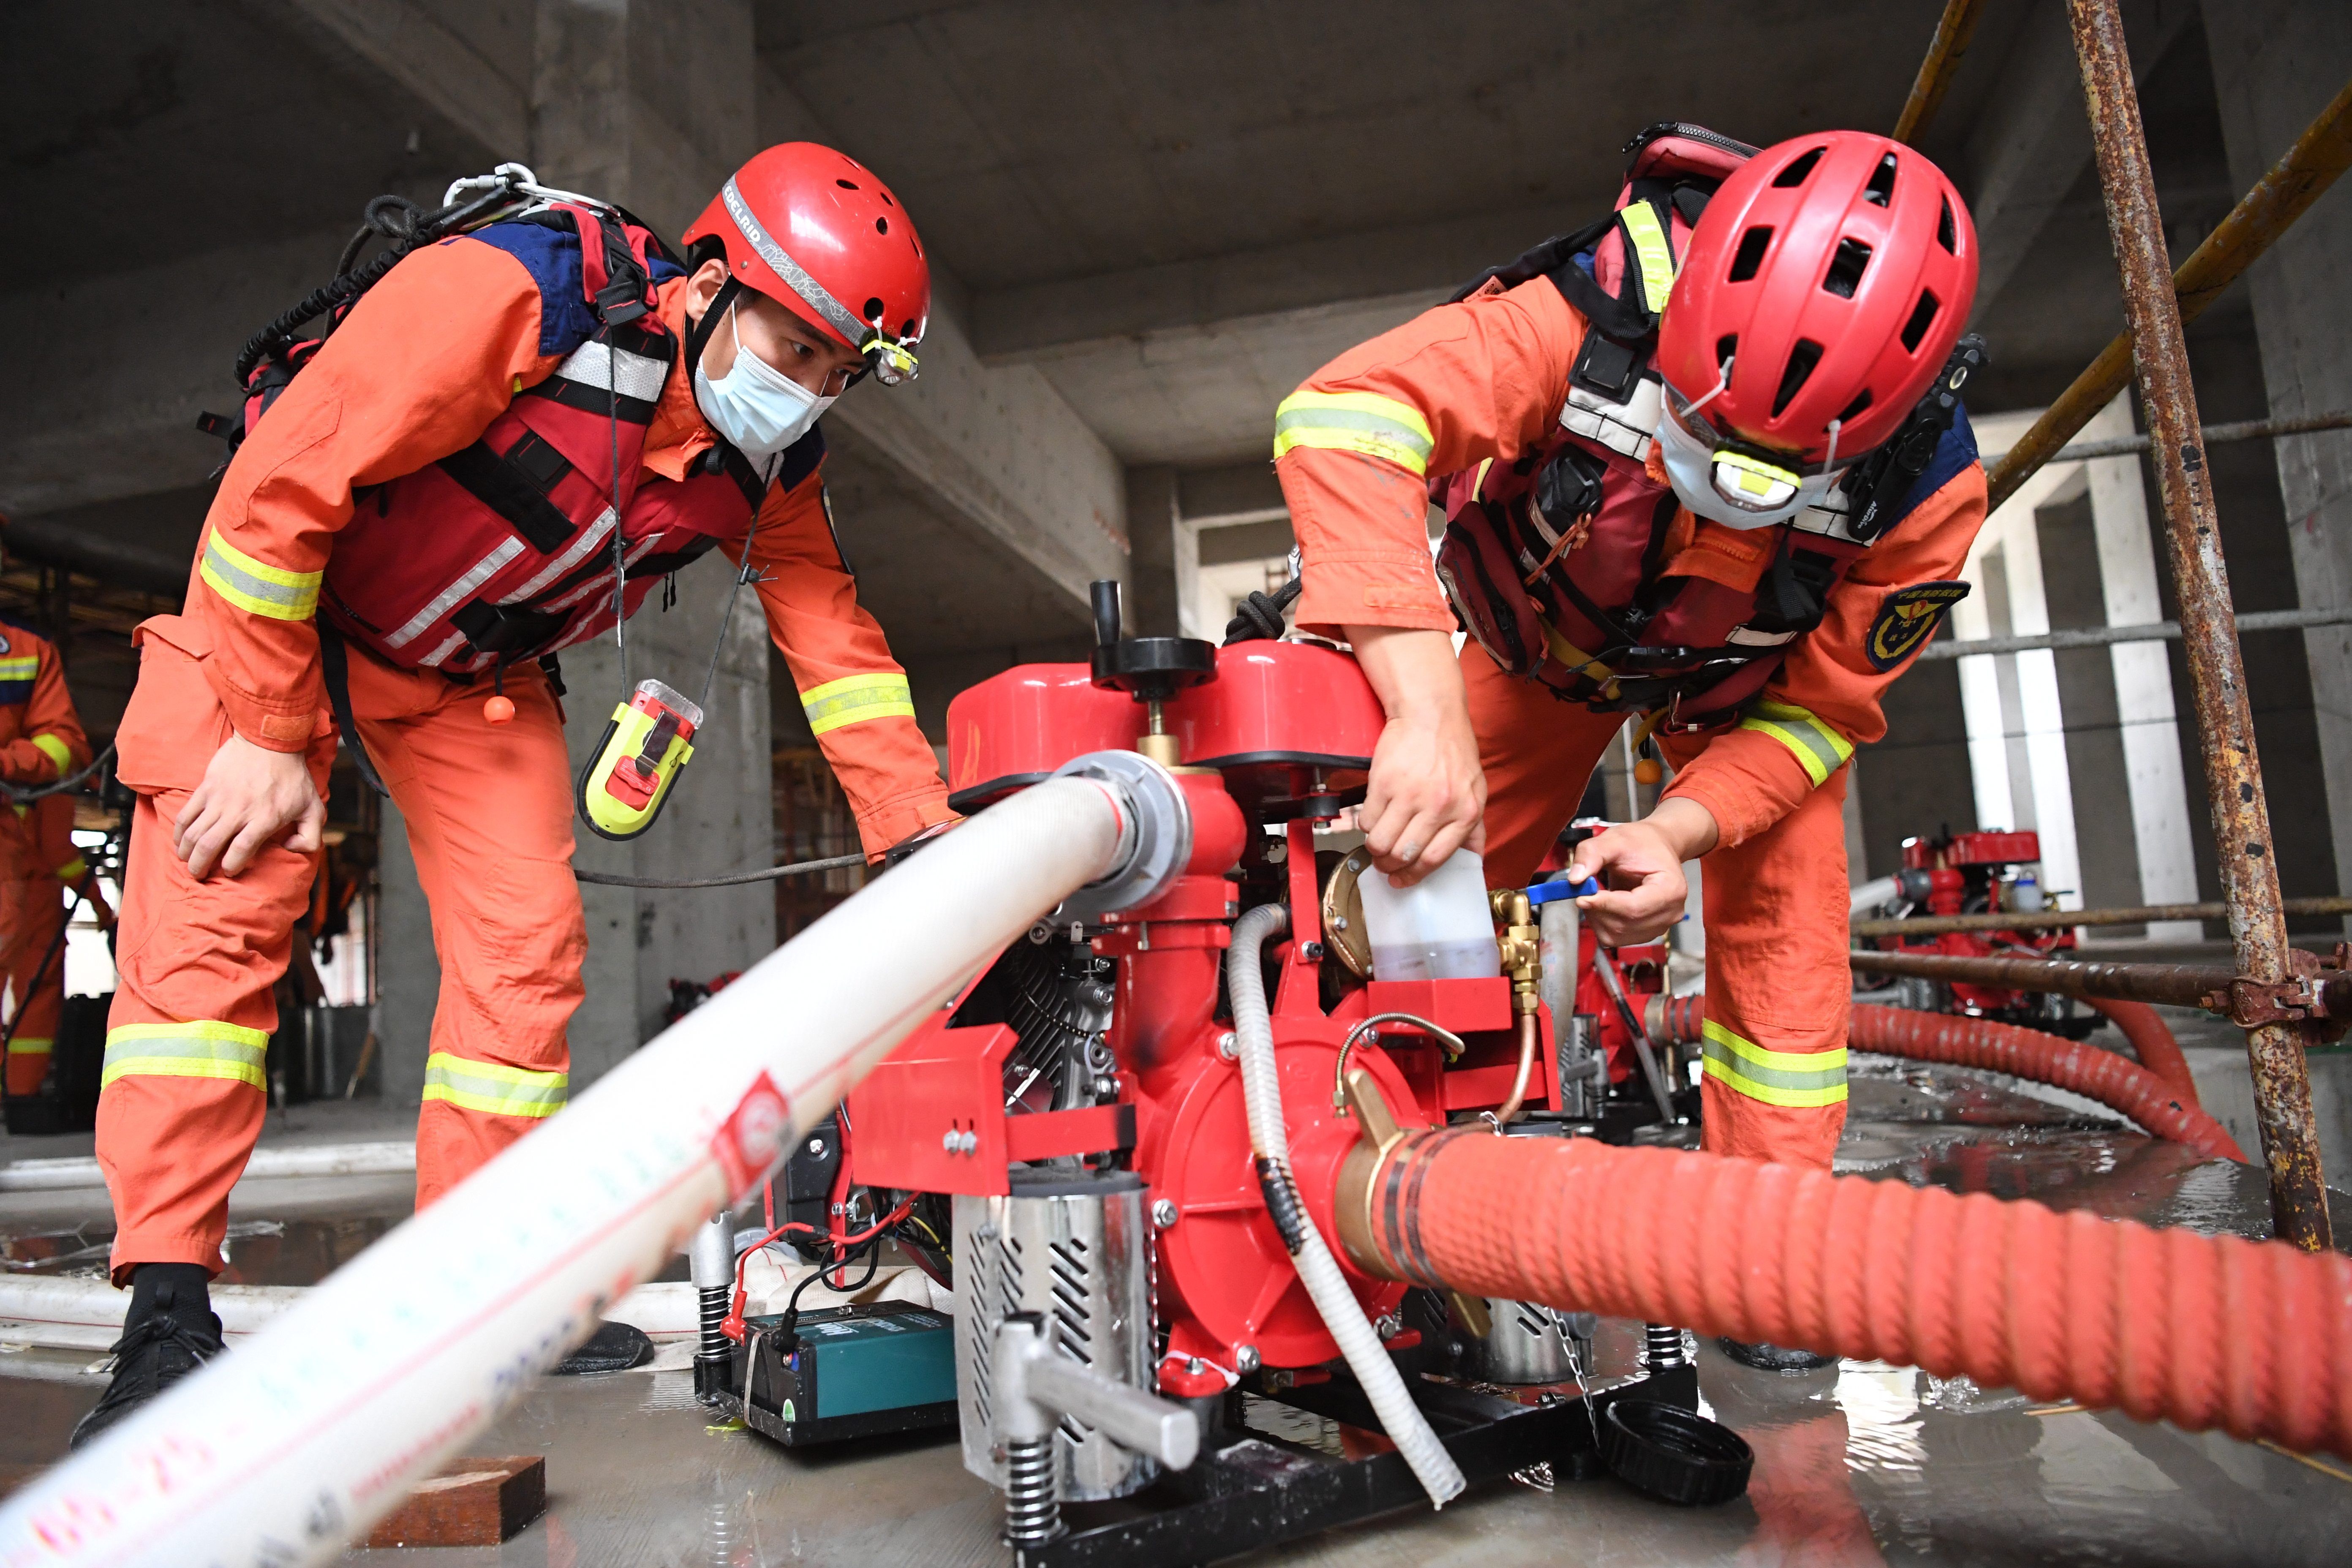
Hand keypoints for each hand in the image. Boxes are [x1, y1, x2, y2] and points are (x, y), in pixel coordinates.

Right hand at [174, 734, 324, 879]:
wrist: (270, 742)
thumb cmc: (293, 777)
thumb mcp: (313, 808)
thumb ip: (309, 836)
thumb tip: (289, 850)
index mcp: (264, 819)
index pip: (240, 850)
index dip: (231, 866)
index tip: (229, 871)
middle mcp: (238, 811)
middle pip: (210, 845)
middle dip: (200, 865)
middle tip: (198, 875)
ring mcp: (219, 799)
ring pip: (194, 832)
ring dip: (186, 851)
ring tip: (186, 861)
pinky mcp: (206, 787)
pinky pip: (187, 814)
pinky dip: (179, 831)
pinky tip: (179, 842)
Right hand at [1345, 626, 1486, 885]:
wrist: (1431, 715)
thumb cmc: (1454, 751)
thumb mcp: (1476, 789)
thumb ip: (1474, 827)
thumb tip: (1472, 859)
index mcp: (1464, 812)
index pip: (1433, 859)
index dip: (1413, 875)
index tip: (1403, 879)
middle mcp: (1438, 806)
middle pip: (1403, 855)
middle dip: (1389, 866)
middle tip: (1385, 864)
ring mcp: (1409, 794)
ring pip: (1380, 842)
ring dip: (1374, 849)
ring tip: (1376, 844)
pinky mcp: (1383, 783)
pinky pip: (1367, 819)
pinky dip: (1365, 826)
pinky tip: (1373, 819)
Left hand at [1567, 796, 1719, 945]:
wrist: (1655, 847)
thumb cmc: (1641, 843)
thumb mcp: (1613, 840)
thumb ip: (1591, 855)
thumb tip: (1575, 879)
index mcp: (1671, 888)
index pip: (1633, 908)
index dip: (1603, 904)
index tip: (1581, 895)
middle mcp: (1670, 912)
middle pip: (1624, 925)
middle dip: (1597, 911)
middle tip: (1584, 892)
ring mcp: (1660, 925)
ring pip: (1618, 935)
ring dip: (1597, 918)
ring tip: (1595, 895)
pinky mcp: (1647, 932)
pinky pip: (1617, 938)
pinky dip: (1602, 924)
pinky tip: (1602, 905)